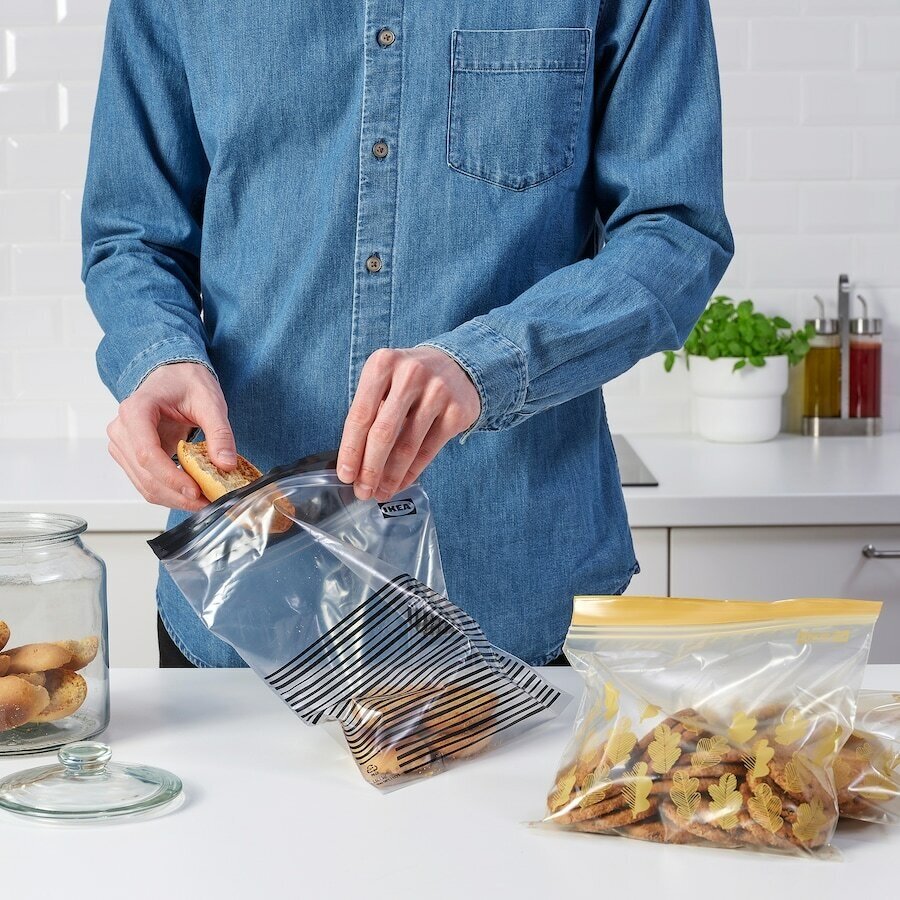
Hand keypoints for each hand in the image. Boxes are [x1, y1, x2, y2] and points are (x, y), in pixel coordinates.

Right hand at [107, 362, 235, 510]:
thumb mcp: (210, 402)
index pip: (148, 453)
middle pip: (145, 475)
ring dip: (174, 499)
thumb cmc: (186, 382)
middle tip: (208, 503)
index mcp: (136, 410)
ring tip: (204, 502)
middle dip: (177, 495)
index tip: (196, 491)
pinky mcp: (131, 456)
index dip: (171, 477)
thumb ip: (220, 433)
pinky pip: (147, 482)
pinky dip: (169, 493)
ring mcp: (123, 445)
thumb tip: (226, 464)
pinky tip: (192, 496)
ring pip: (144, 485)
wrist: (173, 375)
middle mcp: (122, 429)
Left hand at [337, 347, 479, 501]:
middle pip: (383, 432)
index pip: (360, 415)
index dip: (350, 449)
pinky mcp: (457, 411)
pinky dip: (412, 472)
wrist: (456, 366)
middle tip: (363, 491)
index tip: (346, 475)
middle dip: (370, 468)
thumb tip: (353, 462)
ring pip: (408, 446)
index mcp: (383, 364)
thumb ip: (369, 412)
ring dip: (391, 476)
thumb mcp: (384, 381)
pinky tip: (401, 483)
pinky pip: (429, 449)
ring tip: (381, 492)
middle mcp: (410, 374)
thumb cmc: (408, 380)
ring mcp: (437, 392)